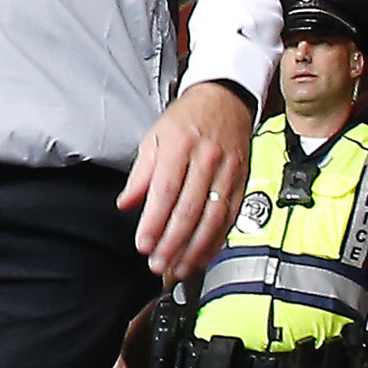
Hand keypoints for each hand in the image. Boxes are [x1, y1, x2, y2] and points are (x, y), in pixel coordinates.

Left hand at [117, 81, 255, 279]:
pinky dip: (217, 239)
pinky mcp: (242, 181)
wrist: (225, 99)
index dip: (155, 222)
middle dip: (173, 242)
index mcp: (179, 146)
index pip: (165, 191)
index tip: (144, 244)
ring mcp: (227, 171)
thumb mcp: (154, 138)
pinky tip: (203, 255)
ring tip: (179, 268)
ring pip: (213, 218)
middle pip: (190, 209)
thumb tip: (126, 203)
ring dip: (195, 248)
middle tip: (159, 264)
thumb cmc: (186, 119)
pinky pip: (230, 216)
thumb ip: (140, 174)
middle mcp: (206, 160)